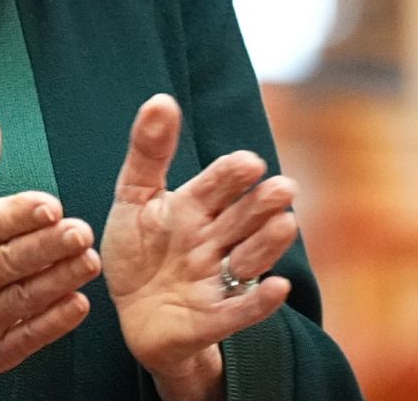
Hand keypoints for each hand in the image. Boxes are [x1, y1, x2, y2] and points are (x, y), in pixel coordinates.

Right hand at [0, 114, 99, 400]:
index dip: (19, 215)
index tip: (49, 204)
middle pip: (8, 262)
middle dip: (47, 247)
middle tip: (80, 231)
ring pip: (23, 298)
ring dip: (59, 280)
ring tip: (88, 261)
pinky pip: (27, 337)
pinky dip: (53, 323)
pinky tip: (76, 304)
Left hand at [101, 95, 297, 397]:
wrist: (133, 312)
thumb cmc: (138, 248)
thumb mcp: (134, 196)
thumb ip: (148, 151)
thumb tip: (161, 99)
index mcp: (193, 208)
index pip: (215, 186)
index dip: (231, 175)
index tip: (249, 161)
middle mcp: (212, 241)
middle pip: (241, 220)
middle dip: (261, 204)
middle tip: (282, 187)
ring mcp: (216, 280)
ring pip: (248, 259)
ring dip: (267, 244)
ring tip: (285, 223)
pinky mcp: (212, 319)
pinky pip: (238, 311)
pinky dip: (257, 302)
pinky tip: (276, 287)